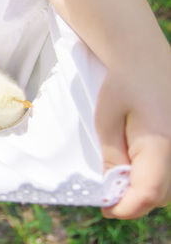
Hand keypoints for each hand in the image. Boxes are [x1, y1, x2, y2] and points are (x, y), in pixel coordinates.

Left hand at [95, 60, 170, 218]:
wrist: (145, 60)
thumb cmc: (122, 86)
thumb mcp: (107, 122)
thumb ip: (112, 157)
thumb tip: (113, 190)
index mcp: (160, 143)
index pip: (148, 193)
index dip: (126, 208)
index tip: (105, 208)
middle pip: (161, 196)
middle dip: (133, 201)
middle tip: (108, 192)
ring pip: (168, 188)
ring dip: (144, 191)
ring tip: (119, 176)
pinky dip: (153, 178)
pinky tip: (136, 166)